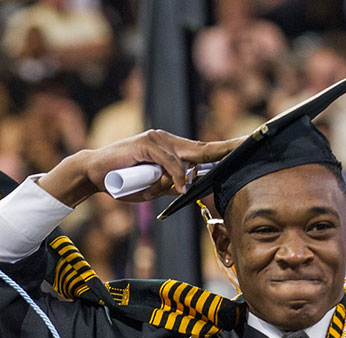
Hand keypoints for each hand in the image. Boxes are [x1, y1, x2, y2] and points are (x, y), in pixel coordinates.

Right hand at [38, 130, 244, 206]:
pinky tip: (177, 187)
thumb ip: (172, 186)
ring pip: (184, 160)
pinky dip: (175, 176)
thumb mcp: (154, 188)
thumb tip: (189, 189)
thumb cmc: (125, 182)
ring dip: (182, 179)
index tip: (247, 147)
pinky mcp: (146, 144)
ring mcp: (157, 140)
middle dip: (226, 148)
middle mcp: (168, 140)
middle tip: (249, 144)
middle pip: (203, 148)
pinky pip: (169, 163)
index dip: (225, 150)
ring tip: (170, 190)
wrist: (95, 174)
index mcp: (173, 150)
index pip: (204, 151)